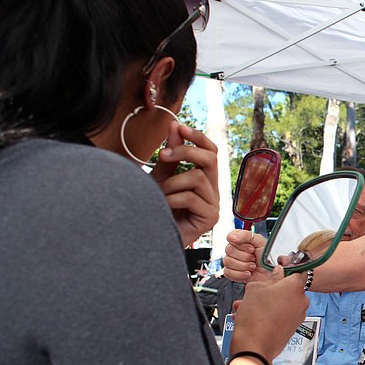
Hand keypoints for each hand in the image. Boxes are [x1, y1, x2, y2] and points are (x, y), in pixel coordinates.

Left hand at [152, 122, 219, 246]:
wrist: (150, 239)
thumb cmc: (157, 209)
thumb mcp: (161, 177)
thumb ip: (170, 155)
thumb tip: (175, 125)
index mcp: (205, 179)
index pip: (211, 152)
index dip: (198, 137)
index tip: (179, 127)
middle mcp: (213, 191)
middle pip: (210, 159)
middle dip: (185, 152)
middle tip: (163, 155)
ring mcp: (214, 205)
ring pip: (198, 178)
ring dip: (172, 183)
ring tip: (159, 195)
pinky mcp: (210, 219)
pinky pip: (191, 197)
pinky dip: (172, 199)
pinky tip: (163, 207)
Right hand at [223, 229, 271, 282]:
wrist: (270, 274)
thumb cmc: (266, 258)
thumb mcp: (260, 242)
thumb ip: (246, 235)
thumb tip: (231, 237)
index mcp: (241, 240)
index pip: (231, 237)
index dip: (242, 245)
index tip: (251, 249)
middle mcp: (235, 250)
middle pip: (229, 250)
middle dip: (245, 256)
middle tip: (253, 258)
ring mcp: (232, 262)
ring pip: (228, 262)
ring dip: (244, 266)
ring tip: (252, 266)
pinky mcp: (231, 273)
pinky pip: (228, 272)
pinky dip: (240, 274)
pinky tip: (248, 273)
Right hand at [229, 266, 308, 361]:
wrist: (254, 346)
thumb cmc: (255, 319)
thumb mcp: (256, 288)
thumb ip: (270, 278)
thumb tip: (278, 273)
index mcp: (295, 287)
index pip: (299, 271)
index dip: (288, 271)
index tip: (280, 272)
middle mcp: (301, 301)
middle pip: (289, 289)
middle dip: (273, 289)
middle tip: (259, 292)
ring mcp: (298, 316)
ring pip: (284, 303)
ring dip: (269, 302)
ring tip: (250, 306)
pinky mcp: (293, 328)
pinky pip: (283, 315)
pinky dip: (271, 314)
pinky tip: (255, 316)